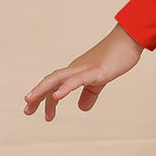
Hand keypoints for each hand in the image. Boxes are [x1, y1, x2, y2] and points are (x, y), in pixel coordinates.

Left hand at [24, 25, 143, 121]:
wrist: (129, 40)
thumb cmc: (117, 57)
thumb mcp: (102, 80)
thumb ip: (90, 93)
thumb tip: (81, 108)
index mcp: (76, 71)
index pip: (55, 85)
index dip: (47, 100)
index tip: (45, 116)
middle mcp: (75, 68)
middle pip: (50, 81)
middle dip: (37, 96)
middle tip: (26, 111)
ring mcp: (84, 69)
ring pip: (57, 78)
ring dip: (42, 90)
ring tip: (30, 101)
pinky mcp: (95, 71)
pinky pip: (76, 80)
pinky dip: (64, 88)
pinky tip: (56, 96)